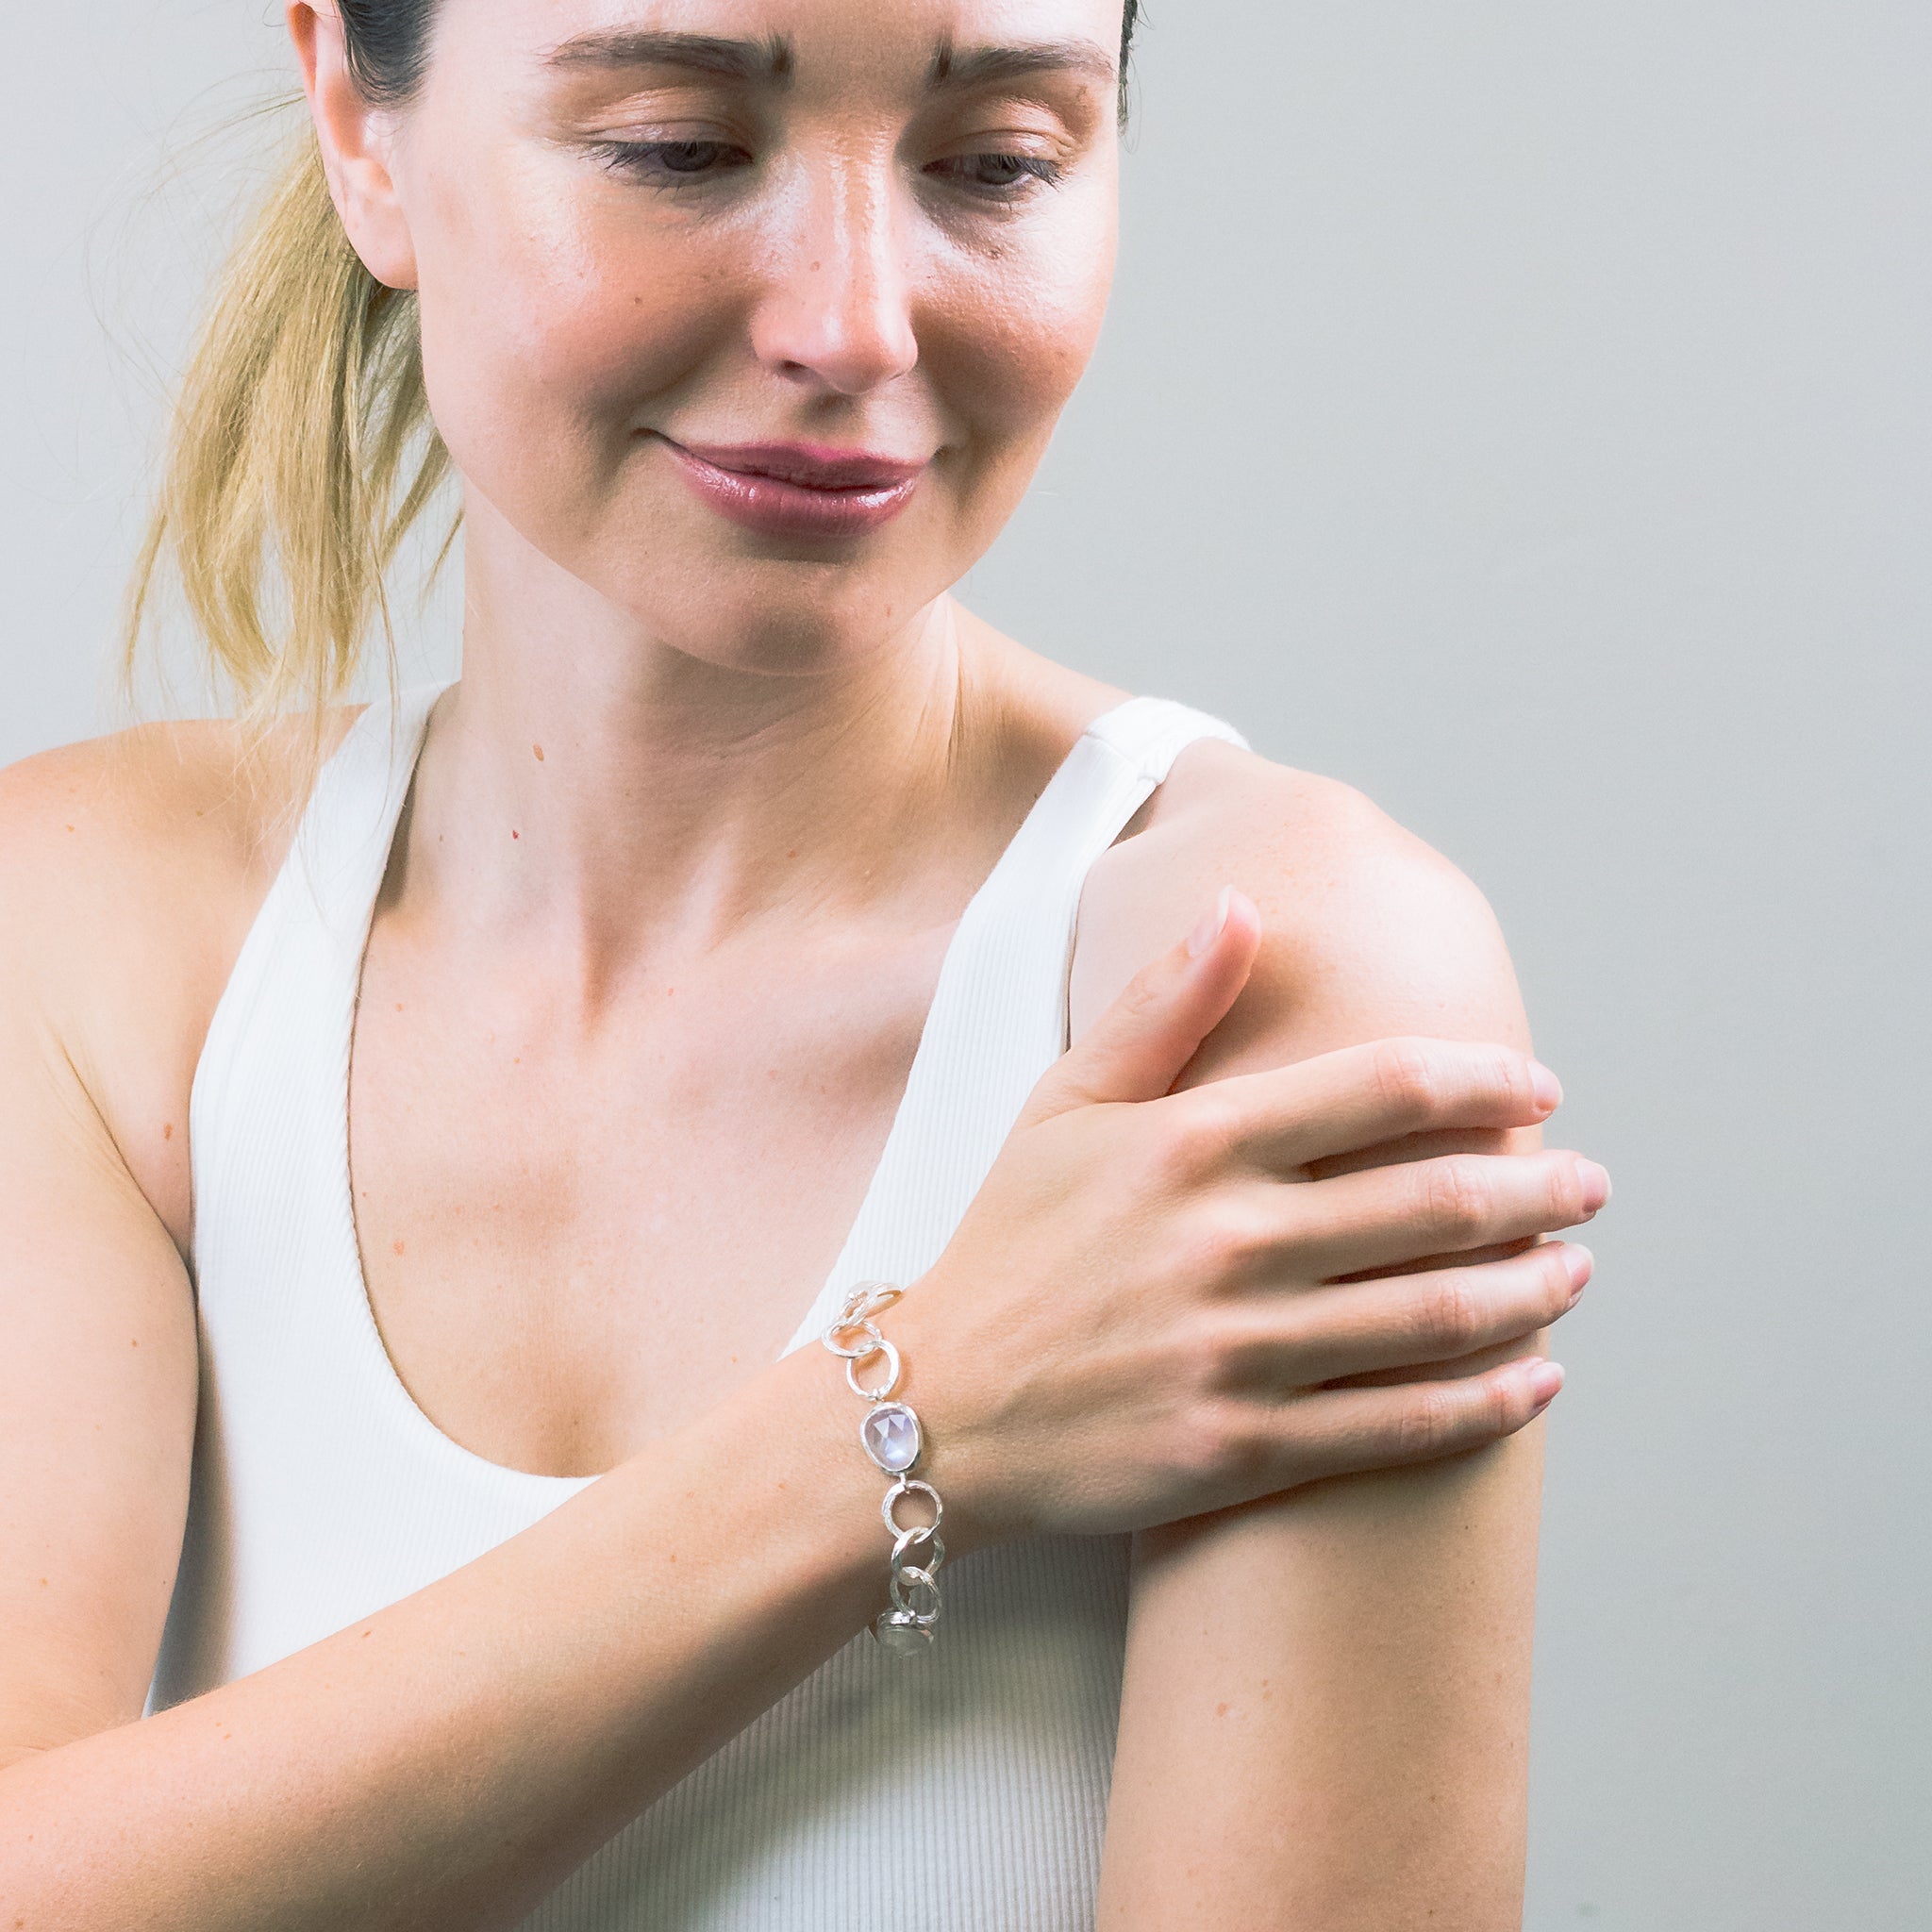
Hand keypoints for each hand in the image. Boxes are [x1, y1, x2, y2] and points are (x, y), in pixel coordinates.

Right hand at [892, 891, 1603, 1548]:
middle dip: (1540, 1190)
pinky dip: (1488, 1404)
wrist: (935, 1411)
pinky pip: (1401, 1428)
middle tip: (1590, 1185)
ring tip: (1575, 1272)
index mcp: (1192, 1143)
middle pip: (1438, 1204)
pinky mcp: (1244, 1450)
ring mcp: (1239, 1352)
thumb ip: (1162, 1005)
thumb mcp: (1062, 1105)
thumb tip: (1244, 906)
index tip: (1539, 1089)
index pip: (1387, 1089)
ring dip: (1533, 1291)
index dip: (1487, 1083)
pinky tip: (1538, 1381)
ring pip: (1438, 1317)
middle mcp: (1228, 1242)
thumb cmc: (1005, 1246)